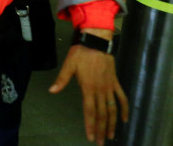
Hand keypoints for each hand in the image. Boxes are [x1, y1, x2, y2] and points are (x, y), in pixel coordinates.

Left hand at [49, 29, 127, 145]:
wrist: (96, 41)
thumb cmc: (80, 53)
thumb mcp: (68, 65)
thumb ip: (62, 80)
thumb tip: (52, 91)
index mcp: (88, 88)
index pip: (90, 111)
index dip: (91, 125)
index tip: (91, 136)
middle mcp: (100, 90)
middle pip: (102, 114)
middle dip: (102, 129)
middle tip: (101, 142)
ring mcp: (109, 87)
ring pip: (112, 109)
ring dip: (112, 123)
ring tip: (112, 135)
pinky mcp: (115, 82)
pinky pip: (122, 97)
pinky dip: (124, 108)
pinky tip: (124, 119)